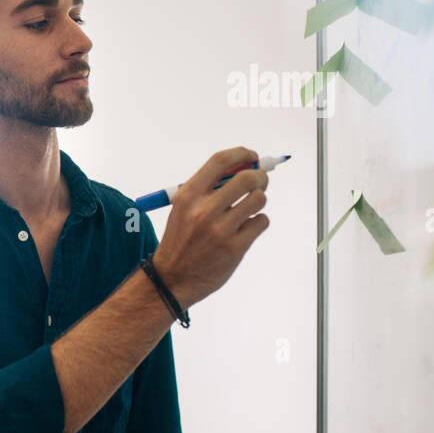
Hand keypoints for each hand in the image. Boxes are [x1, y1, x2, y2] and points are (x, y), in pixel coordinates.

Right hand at [150, 146, 270, 308]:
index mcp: (188, 196)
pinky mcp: (235, 247)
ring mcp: (220, 229)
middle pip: (247, 178)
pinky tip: (244, 230)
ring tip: (248, 210)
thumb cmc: (181, 239)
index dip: (242, 154)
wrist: (172, 278)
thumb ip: (208, 189)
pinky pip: (261, 221)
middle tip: (260, 182)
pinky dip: (258, 222)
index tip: (252, 156)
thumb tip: (244, 168)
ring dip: (259, 201)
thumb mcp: (183, 209)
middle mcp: (203, 210)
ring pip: (259, 199)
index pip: (221, 161)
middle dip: (260, 176)